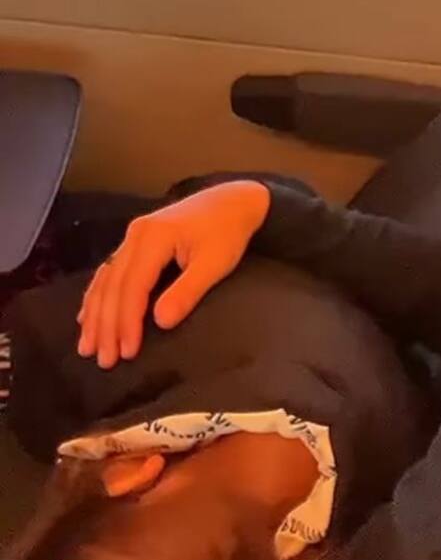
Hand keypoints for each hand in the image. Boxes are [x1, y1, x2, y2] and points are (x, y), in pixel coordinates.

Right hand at [77, 180, 270, 369]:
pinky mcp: (136, 240)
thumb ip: (188, 291)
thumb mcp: (215, 263)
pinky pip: (109, 271)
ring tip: (87, 347)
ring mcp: (133, 237)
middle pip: (113, 286)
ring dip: (95, 315)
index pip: (133, 287)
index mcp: (154, 237)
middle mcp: (135, 235)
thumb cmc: (228, 232)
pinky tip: (87, 317)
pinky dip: (96, 296)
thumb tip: (161, 322)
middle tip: (104, 360)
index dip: (127, 321)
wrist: (234, 200)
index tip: (127, 352)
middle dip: (106, 326)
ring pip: (105, 280)